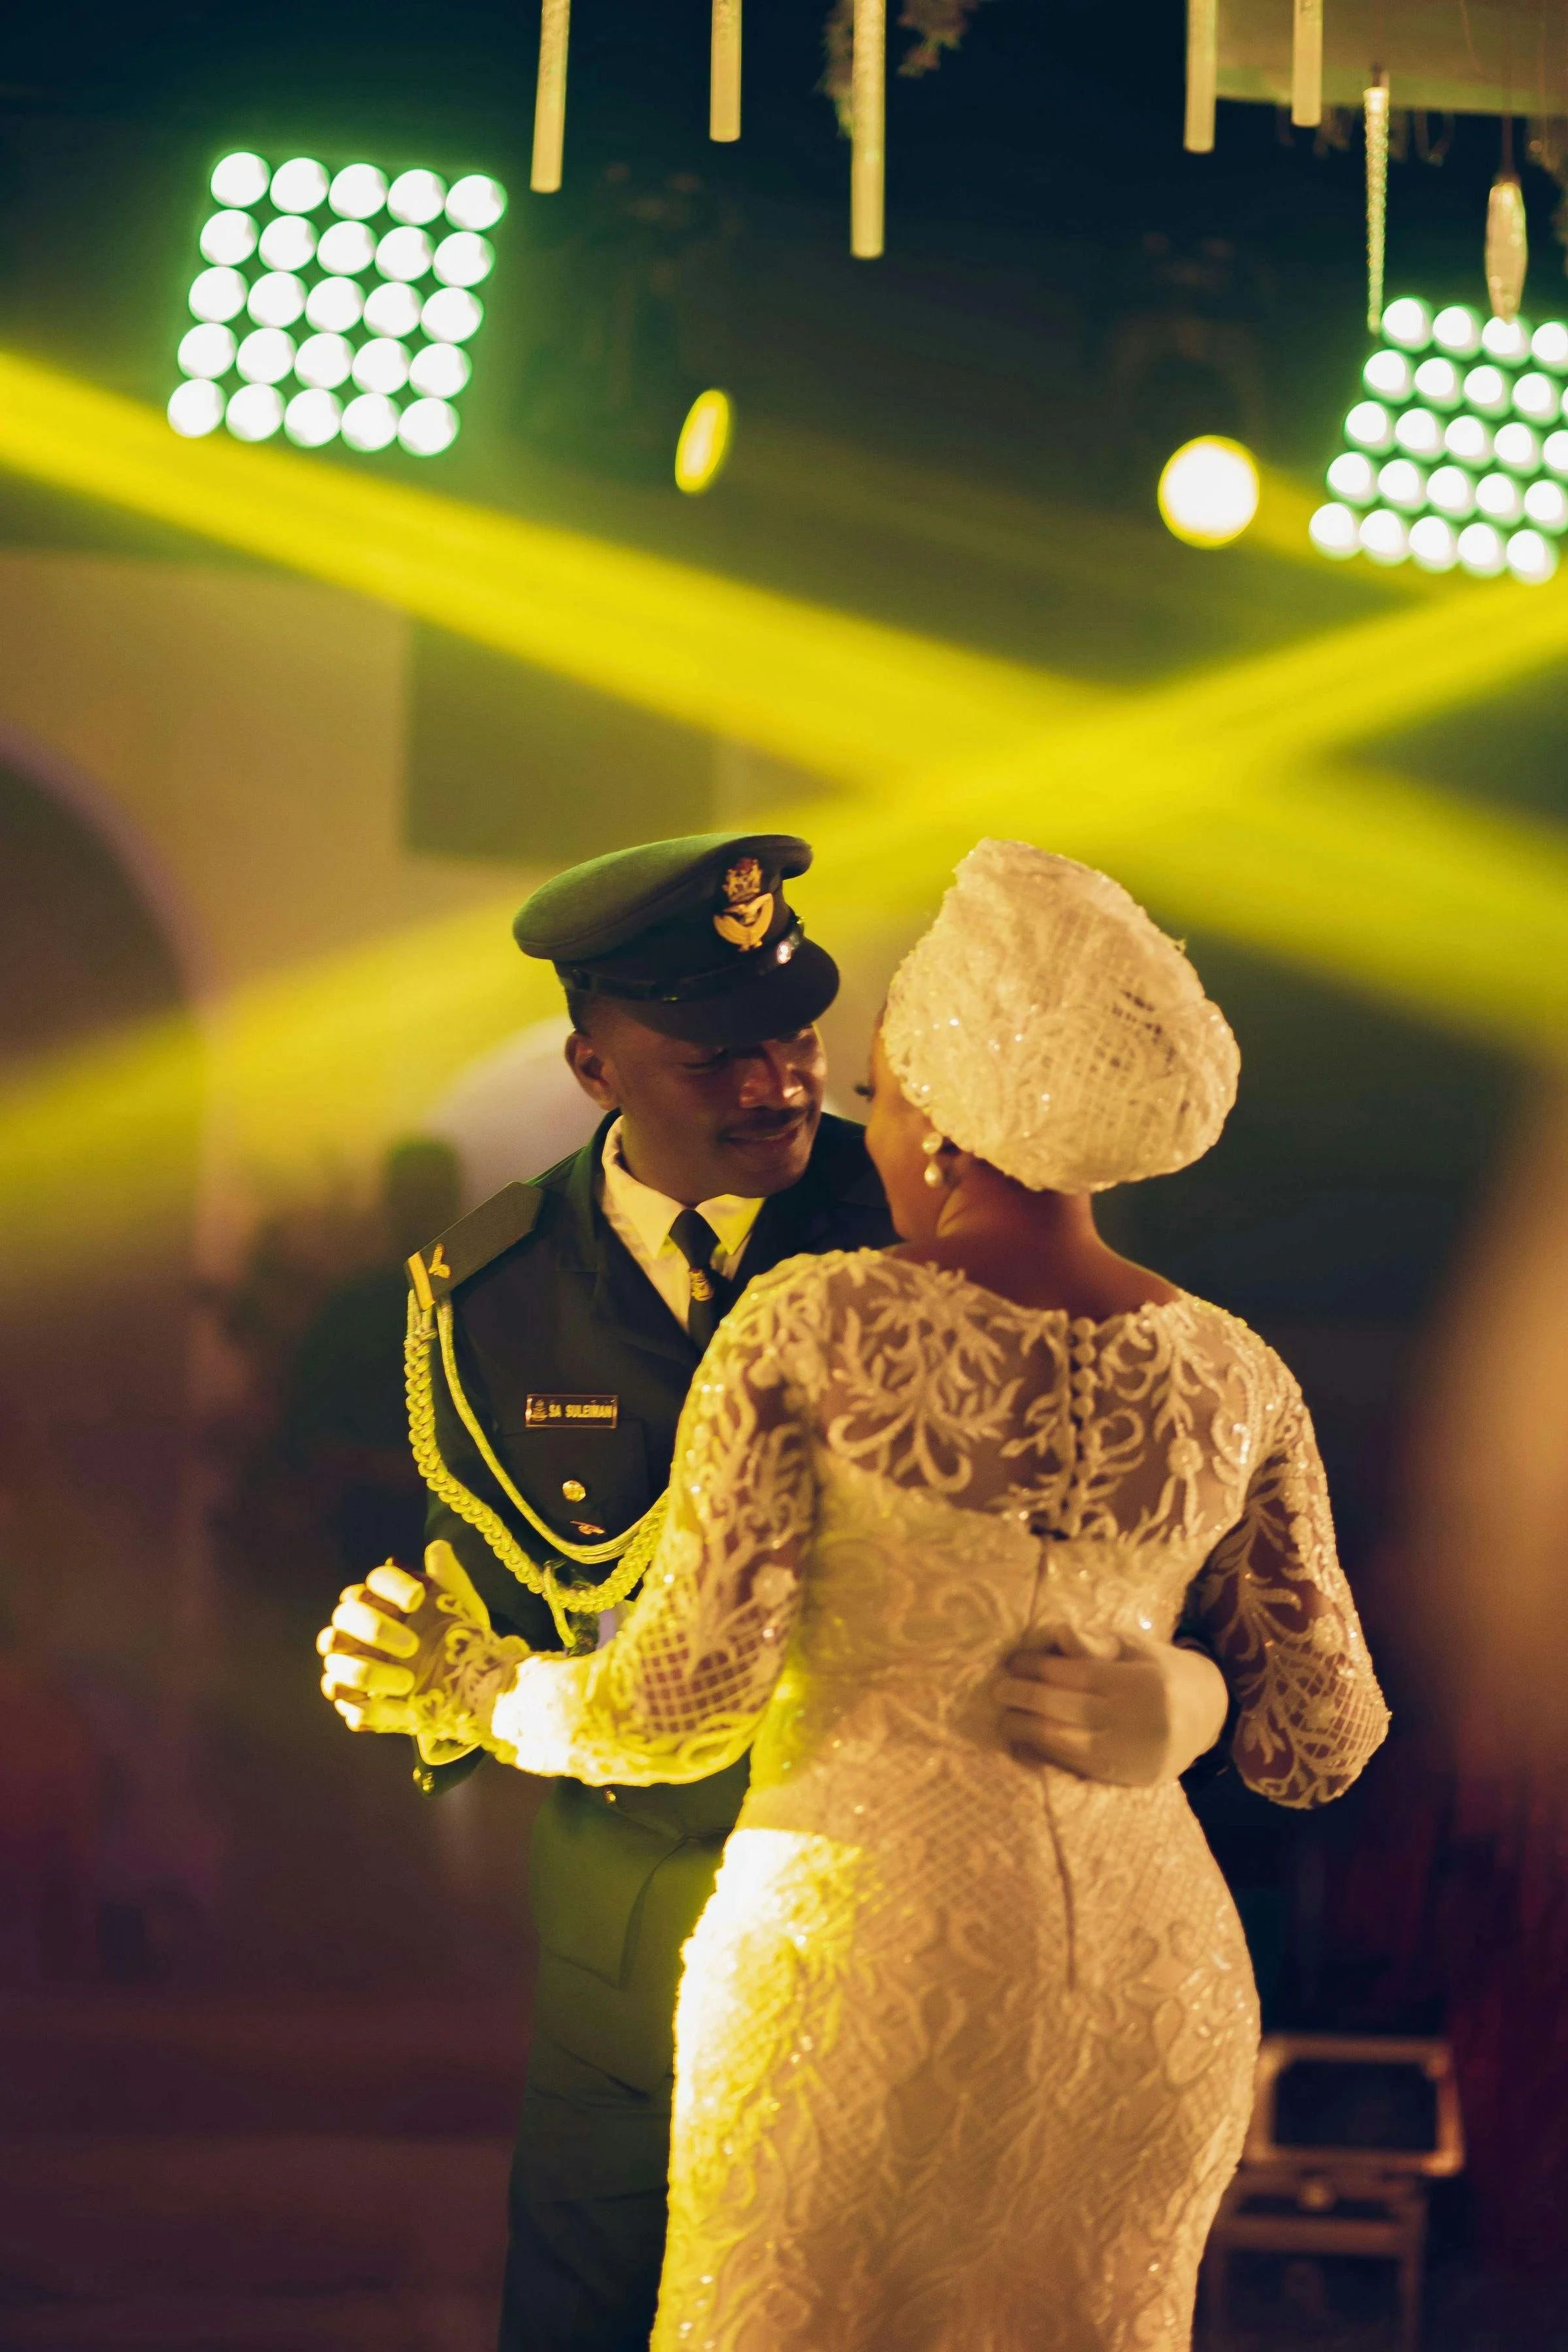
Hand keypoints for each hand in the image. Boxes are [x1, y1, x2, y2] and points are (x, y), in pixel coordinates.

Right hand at [316, 1544, 494, 1736]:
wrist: (466, 1686)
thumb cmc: (456, 1639)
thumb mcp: (460, 1610)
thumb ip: (447, 1577)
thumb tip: (437, 1547)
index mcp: (383, 1599)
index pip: (376, 1580)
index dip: (393, 1586)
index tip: (419, 1598)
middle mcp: (357, 1627)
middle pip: (345, 1615)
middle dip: (375, 1628)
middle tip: (413, 1646)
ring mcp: (349, 1661)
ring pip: (336, 1659)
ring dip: (369, 1671)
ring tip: (409, 1682)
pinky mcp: (351, 1697)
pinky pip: (343, 1697)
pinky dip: (367, 1704)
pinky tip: (397, 1707)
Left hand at [999, 1623, 1229, 1787]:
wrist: (1206, 1716)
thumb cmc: (1161, 1671)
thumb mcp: (1136, 1647)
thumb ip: (1097, 1643)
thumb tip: (1058, 1633)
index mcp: (1140, 1682)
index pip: (1076, 1675)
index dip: (1038, 1668)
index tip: (1012, 1661)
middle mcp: (1137, 1721)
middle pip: (1066, 1710)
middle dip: (1025, 1698)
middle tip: (997, 1689)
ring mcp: (1130, 1754)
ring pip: (1067, 1744)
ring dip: (1028, 1731)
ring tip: (1004, 1718)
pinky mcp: (1125, 1778)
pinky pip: (1075, 1769)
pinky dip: (1044, 1757)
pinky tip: (1023, 1745)